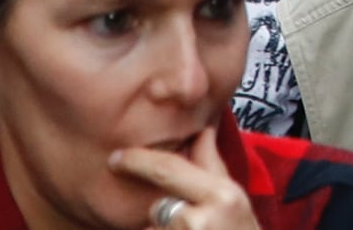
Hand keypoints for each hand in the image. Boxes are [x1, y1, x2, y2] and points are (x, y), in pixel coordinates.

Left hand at [110, 127, 258, 229]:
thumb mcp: (237, 202)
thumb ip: (213, 167)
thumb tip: (202, 131)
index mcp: (222, 195)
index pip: (168, 169)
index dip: (138, 161)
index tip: (116, 158)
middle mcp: (201, 219)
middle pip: (156, 207)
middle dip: (160, 218)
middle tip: (173, 221)